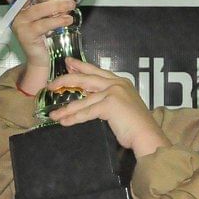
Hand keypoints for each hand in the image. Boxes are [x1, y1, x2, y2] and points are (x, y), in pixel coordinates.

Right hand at [0, 0, 75, 94]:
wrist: (42, 57)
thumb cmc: (45, 32)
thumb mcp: (47, 11)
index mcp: (18, 5)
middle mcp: (16, 13)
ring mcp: (19, 24)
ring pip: (39, 9)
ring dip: (58, 6)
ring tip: (71, 5)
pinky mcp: (27, 35)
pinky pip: (45, 24)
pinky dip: (59, 20)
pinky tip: (68, 19)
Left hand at [48, 58, 171, 157]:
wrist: (147, 135)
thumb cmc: (136, 126)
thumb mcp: (123, 106)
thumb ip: (109, 99)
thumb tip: (91, 100)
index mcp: (121, 82)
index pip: (96, 71)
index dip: (81, 67)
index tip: (68, 63)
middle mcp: (117, 83)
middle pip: (86, 79)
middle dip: (66, 80)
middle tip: (51, 84)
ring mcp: (113, 92)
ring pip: (83, 100)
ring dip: (66, 109)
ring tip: (53, 114)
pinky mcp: (110, 105)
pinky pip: (86, 112)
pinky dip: (73, 118)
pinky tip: (64, 122)